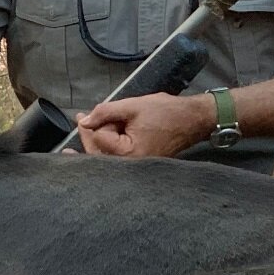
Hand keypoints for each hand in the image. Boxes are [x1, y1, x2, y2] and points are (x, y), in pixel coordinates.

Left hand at [76, 92, 215, 157]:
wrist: (193, 119)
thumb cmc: (165, 112)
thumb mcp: (132, 106)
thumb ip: (105, 112)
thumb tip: (84, 121)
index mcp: (129, 154)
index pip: (98, 139)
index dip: (93, 124)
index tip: (83, 114)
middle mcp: (131, 166)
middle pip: (98, 153)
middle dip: (89, 135)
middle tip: (81, 117)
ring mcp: (135, 168)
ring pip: (106, 156)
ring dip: (97, 139)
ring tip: (91, 121)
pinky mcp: (139, 164)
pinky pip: (117, 157)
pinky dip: (108, 144)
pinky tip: (101, 133)